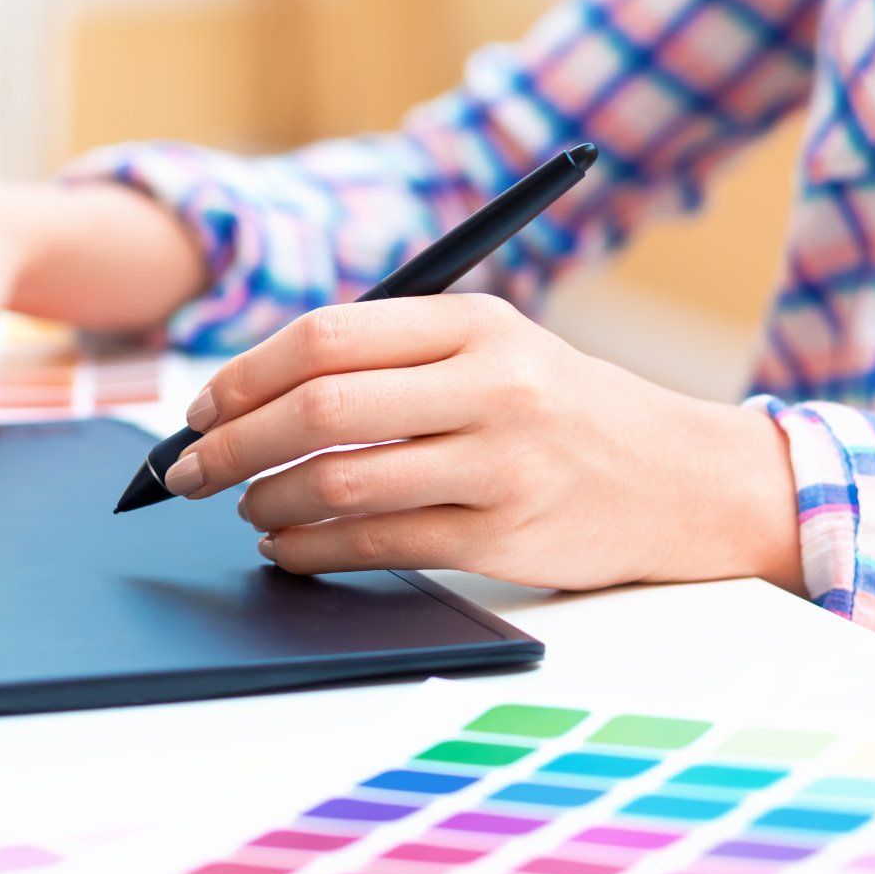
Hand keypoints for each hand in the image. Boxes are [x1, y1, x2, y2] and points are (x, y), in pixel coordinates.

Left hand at [166, 295, 803, 592]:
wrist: (686, 480)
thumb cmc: (564, 410)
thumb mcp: (497, 346)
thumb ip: (394, 354)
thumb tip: (256, 392)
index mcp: (474, 322)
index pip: (327, 336)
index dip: (245, 376)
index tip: (200, 408)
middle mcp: (489, 385)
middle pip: (319, 410)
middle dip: (232, 445)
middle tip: (189, 470)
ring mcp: (500, 463)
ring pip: (341, 483)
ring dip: (267, 502)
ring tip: (243, 508)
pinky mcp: (505, 534)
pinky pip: (378, 545)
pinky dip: (312, 551)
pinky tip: (287, 549)